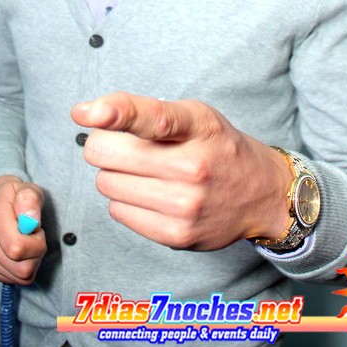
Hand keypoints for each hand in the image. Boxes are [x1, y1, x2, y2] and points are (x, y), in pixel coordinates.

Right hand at [0, 176, 46, 283]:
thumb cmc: (14, 197)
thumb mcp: (29, 190)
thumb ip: (31, 200)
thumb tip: (30, 220)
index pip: (18, 247)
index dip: (36, 242)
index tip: (36, 229)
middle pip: (20, 267)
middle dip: (36, 254)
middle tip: (34, 236)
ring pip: (17, 276)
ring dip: (29, 262)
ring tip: (25, 242)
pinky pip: (10, 279)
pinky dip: (19, 269)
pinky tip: (16, 252)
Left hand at [71, 92, 290, 250]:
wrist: (260, 194)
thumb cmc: (217, 146)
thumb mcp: (194, 115)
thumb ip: (144, 110)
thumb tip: (85, 114)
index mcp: (199, 126)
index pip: (154, 117)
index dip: (117, 112)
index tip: (87, 113)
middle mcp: (194, 166)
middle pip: (108, 154)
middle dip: (105, 146)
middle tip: (124, 146)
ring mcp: (185, 205)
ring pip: (107, 184)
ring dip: (116, 175)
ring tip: (146, 172)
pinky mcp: (176, 235)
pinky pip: (118, 212)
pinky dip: (125, 201)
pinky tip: (151, 194)